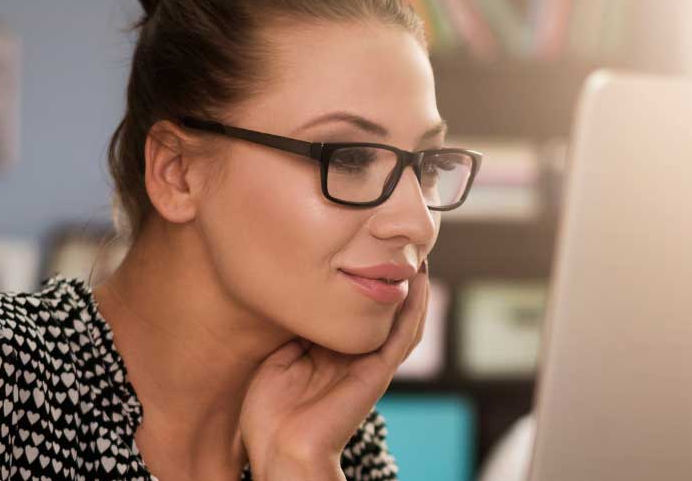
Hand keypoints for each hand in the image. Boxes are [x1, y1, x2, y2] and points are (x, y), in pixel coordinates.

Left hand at [240, 259, 430, 479]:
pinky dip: (415, 309)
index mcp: (332, 352)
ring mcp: (370, 364)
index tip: (364, 245)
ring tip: (419, 255)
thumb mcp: (277, 356)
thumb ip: (294, 329)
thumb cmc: (271, 413)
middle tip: (401, 242)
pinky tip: (420, 282)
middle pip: (385, 311)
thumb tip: (300, 293)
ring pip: (404, 320)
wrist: (281, 449)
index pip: (354, 310)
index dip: (362, 280)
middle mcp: (356, 356)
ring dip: (414, 289)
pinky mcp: (378, 373)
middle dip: (394, 279)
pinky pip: (404, 336)